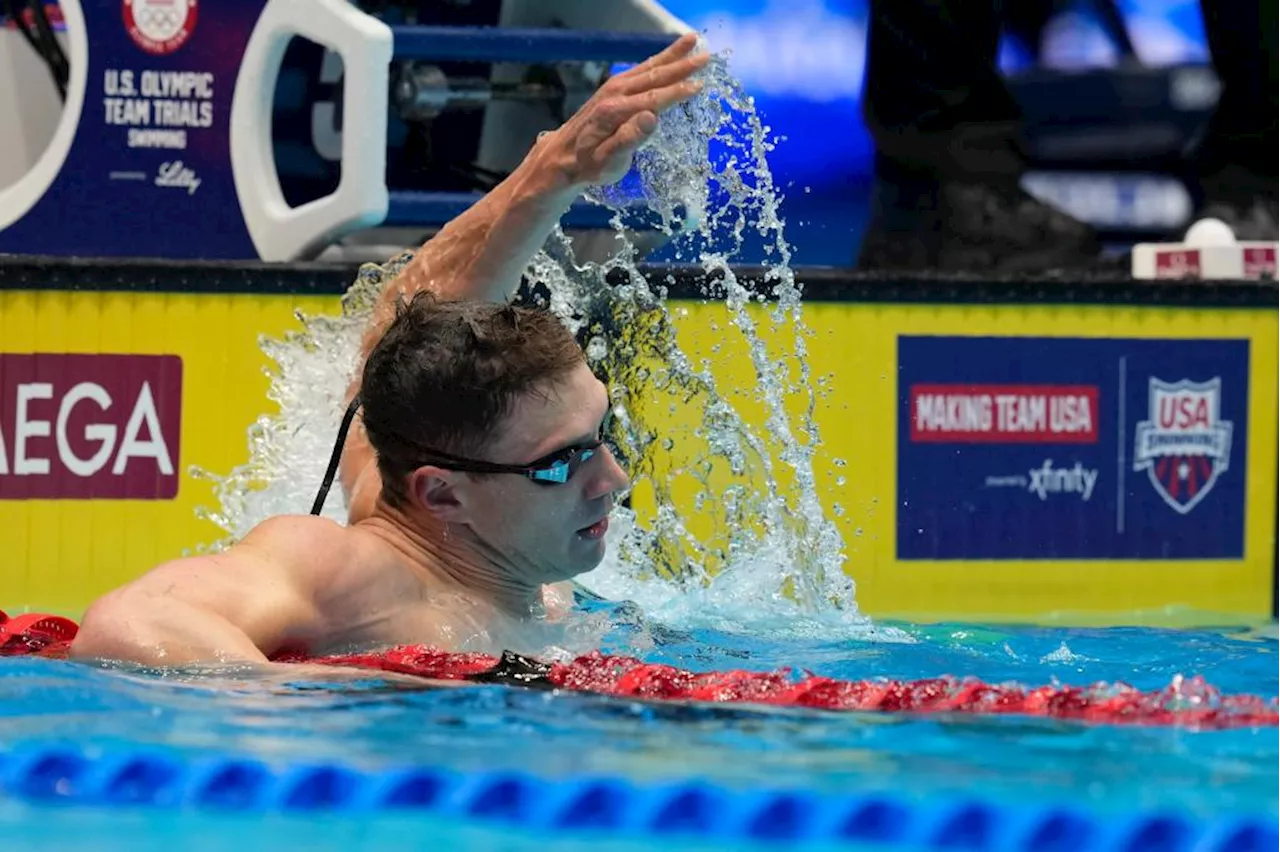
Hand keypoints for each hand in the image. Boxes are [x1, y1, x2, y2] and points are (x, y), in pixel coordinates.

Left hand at [535, 33, 708, 188]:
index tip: (700, 85)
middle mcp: (614, 93)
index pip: (654, 98)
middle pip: (654, 76)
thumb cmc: (589, 165)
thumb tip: (651, 117)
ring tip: (692, 40)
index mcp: (615, 112)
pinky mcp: (612, 88)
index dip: (678, 91)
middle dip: (682, 65)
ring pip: (648, 67)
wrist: (563, 156)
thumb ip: (629, 139)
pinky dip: (657, 59)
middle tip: (707, 56)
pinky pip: (640, 69)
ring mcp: (612, 88)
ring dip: (672, 54)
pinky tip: (668, 55)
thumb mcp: (609, 161)